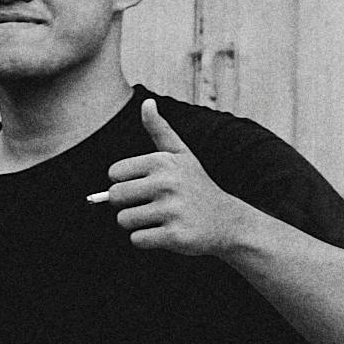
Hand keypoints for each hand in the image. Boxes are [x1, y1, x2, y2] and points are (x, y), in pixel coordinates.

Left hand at [101, 99, 255, 263]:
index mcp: (162, 161)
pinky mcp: (176, 236)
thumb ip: (160, 130)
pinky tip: (169, 233)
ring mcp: (172, 210)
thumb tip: (147, 103)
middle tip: (154, 205)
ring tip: (163, 218)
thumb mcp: (182, 155)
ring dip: (138, 224)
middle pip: (114, 197)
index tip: (148, 186)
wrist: (229, 221)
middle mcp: (167, 183)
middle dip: (128, 205)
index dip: (126, 183)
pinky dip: (148, 241)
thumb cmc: (197, 186)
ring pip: (124, 221)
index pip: (113, 174)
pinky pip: (137, 240)